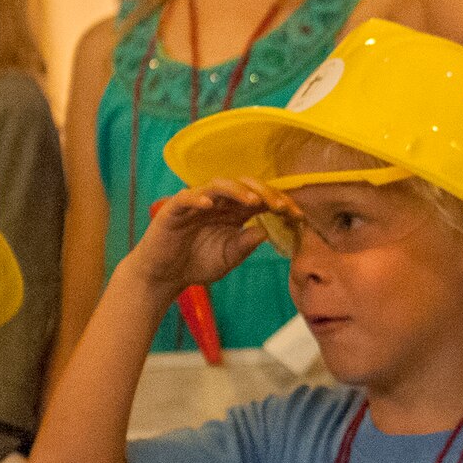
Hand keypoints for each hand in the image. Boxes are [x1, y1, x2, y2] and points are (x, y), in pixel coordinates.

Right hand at [120, 181, 294, 298]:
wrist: (164, 276)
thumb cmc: (197, 263)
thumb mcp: (227, 258)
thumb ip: (244, 246)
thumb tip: (264, 231)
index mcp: (233, 212)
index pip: (260, 198)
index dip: (279, 202)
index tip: (297, 215)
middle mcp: (218, 203)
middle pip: (243, 186)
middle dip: (264, 192)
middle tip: (280, 205)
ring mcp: (196, 203)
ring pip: (218, 185)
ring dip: (237, 191)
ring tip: (252, 202)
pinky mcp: (174, 209)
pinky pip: (186, 198)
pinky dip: (198, 199)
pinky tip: (209, 206)